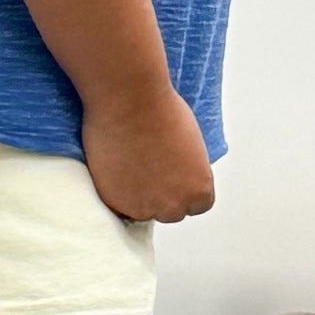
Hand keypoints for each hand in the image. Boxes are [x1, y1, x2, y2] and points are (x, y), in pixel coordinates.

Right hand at [82, 83, 213, 222]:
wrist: (130, 102)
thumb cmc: (161, 111)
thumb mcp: (190, 146)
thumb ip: (186, 170)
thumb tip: (175, 177)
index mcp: (199, 190)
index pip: (197, 205)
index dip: (182, 190)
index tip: (172, 178)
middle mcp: (174, 204)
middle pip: (169, 212)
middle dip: (160, 196)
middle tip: (148, 171)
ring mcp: (143, 207)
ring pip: (141, 212)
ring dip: (136, 196)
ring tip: (130, 167)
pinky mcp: (115, 202)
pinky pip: (117, 205)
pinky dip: (115, 190)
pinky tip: (116, 167)